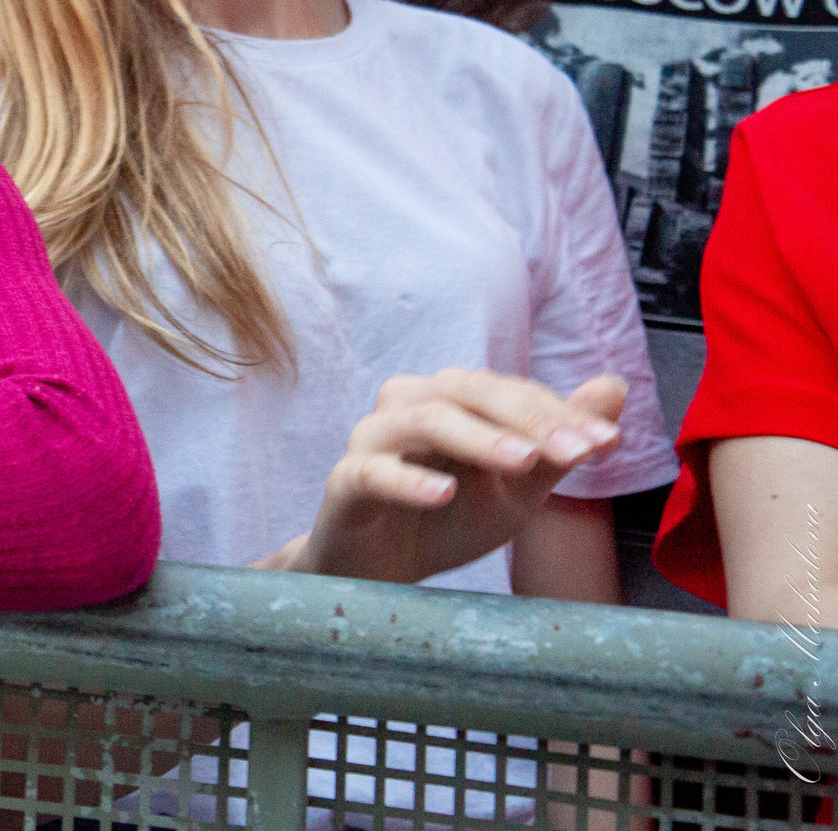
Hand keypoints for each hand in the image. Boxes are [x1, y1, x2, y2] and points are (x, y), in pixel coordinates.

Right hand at [272, 369, 626, 583]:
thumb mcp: (516, 488)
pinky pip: (373, 471)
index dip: (559, 412)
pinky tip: (443, 493)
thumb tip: (614, 385)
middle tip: (575, 449)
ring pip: (423, 419)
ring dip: (477, 437)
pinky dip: (408, 479)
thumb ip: (558, 444)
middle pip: (466, 390)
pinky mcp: (346, 483)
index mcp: (449, 399)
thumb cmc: (448, 520)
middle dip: (527, 417)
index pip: (508, 391)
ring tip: (524, 461)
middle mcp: (408, 406)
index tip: (607, 441)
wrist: (382, 574)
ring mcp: (372, 441)